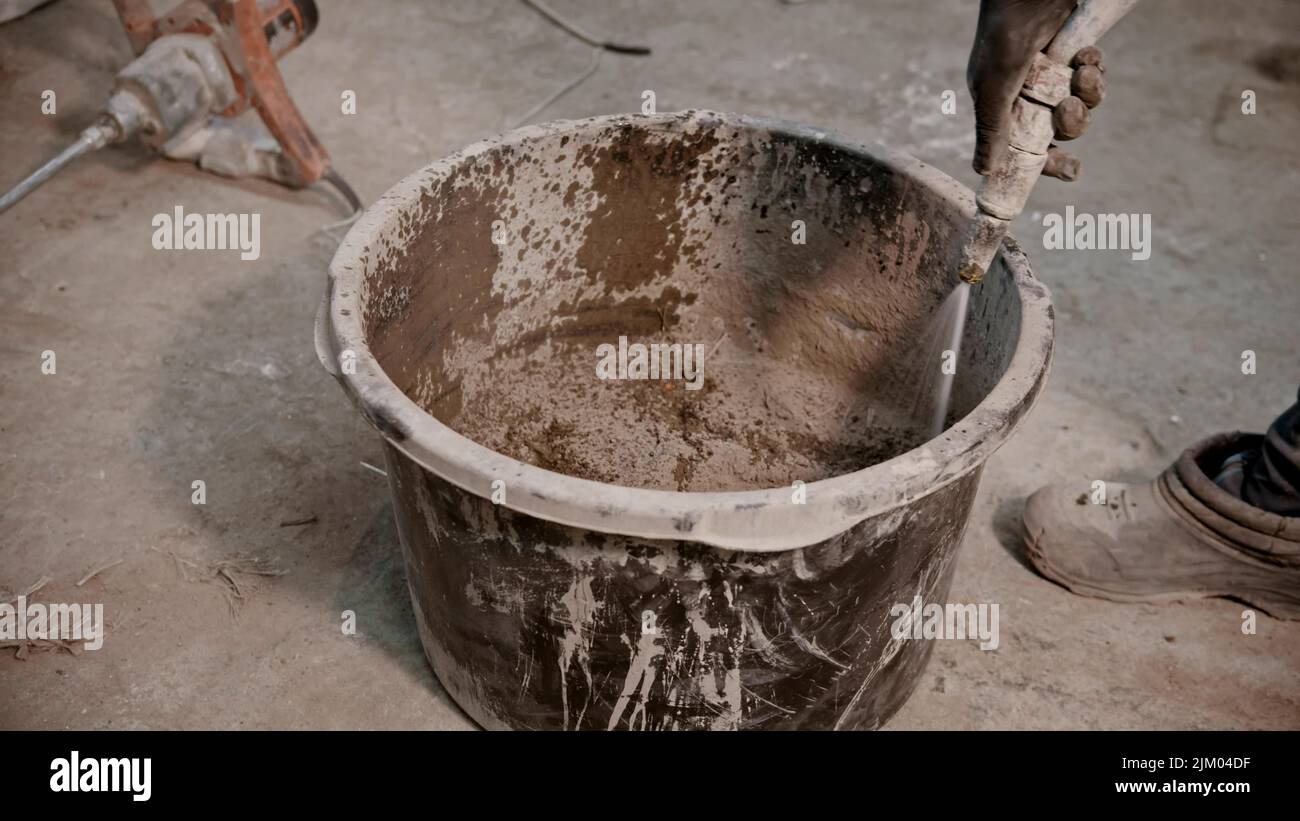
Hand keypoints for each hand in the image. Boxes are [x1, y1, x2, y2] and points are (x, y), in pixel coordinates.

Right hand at [967, 0, 1107, 180]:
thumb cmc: (1002, 37)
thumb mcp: (993, 89)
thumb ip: (991, 131)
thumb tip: (983, 171)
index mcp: (1003, 107)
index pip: (1025, 147)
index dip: (1047, 161)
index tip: (1071, 169)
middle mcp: (1028, 95)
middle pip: (1060, 129)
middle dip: (1071, 123)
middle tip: (1069, 108)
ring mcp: (1052, 76)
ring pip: (1081, 104)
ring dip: (1088, 92)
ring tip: (1082, 73)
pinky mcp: (1072, 55)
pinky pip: (1091, 75)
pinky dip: (1093, 68)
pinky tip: (1085, 56)